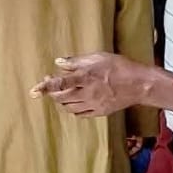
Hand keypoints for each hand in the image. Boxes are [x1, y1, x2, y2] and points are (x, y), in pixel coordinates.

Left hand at [30, 52, 152, 116]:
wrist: (139, 84)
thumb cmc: (119, 66)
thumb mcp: (98, 57)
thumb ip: (76, 61)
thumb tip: (58, 62)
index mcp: (85, 77)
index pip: (60, 83)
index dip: (45, 87)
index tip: (33, 91)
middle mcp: (87, 93)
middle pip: (60, 98)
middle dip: (52, 92)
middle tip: (50, 83)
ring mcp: (93, 105)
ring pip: (68, 107)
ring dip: (62, 101)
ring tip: (63, 92)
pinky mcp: (99, 112)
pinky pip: (80, 114)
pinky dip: (73, 108)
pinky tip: (76, 101)